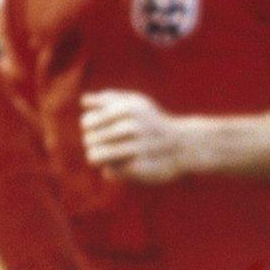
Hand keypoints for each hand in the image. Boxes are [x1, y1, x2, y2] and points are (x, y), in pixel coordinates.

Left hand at [81, 90, 201, 183]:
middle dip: (94, 143)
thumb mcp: (135, 103)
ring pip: (94, 156)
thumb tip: (84, 101)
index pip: (87, 122)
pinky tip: (123, 165)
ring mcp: (135, 149)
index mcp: (126, 109)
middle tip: (109, 143)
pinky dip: (112, 169)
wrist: (185, 146)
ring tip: (109, 156)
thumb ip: (108, 99)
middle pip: (88, 140)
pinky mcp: (138, 169)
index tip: (101, 128)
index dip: (90, 127)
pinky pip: (109, 171)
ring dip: (99, 157)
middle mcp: (131, 127)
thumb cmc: (153, 122)